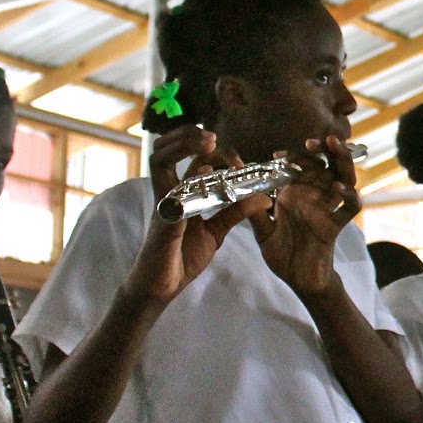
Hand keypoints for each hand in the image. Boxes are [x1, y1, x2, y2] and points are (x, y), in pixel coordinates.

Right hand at [127, 128, 268, 303]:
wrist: (161, 286)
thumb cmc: (182, 256)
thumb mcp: (216, 231)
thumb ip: (234, 213)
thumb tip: (263, 197)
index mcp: (181, 192)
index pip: (189, 158)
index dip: (208, 149)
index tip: (235, 157)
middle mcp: (169, 192)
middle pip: (166, 149)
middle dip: (187, 135)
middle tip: (211, 135)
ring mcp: (163, 204)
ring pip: (159, 160)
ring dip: (182, 145)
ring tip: (205, 141)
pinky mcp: (163, 221)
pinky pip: (171, 194)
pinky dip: (187, 182)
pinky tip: (203, 173)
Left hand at [249, 136, 360, 295]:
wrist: (297, 280)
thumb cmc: (282, 253)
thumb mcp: (262, 232)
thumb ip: (255, 214)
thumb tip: (243, 195)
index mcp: (296, 194)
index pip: (302, 166)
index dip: (296, 156)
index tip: (280, 154)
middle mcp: (314, 197)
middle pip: (328, 165)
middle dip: (327, 150)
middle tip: (320, 140)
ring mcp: (327, 209)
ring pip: (344, 179)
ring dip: (342, 163)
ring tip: (336, 149)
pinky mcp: (335, 226)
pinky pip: (349, 208)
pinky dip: (349, 196)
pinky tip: (339, 188)